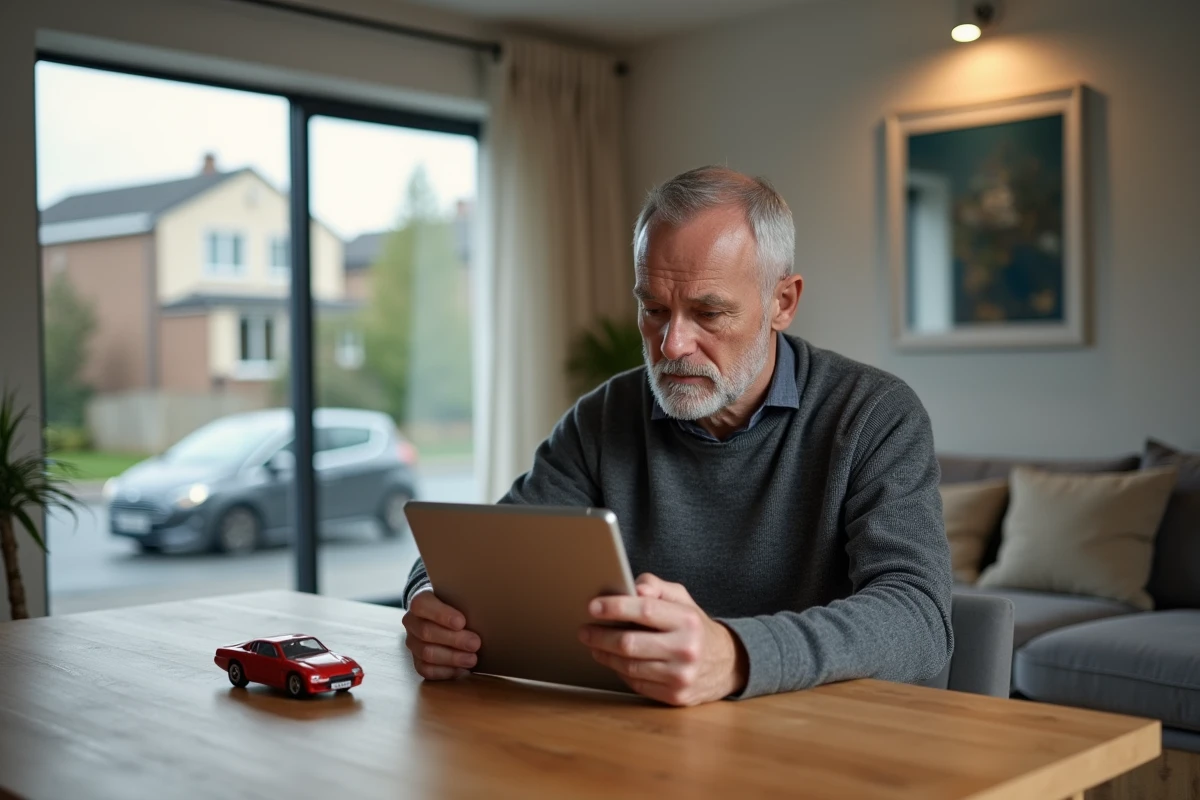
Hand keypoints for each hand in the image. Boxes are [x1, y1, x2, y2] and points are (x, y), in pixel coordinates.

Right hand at [402, 589, 480, 679]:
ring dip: (452, 658)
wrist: (445, 617)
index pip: (421, 606)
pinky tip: (462, 670)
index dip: (441, 615)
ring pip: (427, 653)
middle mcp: (412, 622)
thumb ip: (465, 601)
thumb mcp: (459, 598)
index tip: (461, 622)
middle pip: (426, 632)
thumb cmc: (456, 606)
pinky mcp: (417, 661)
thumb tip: (485, 609)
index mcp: (419, 602)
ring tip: (472, 659)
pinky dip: (446, 672)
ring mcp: (413, 643)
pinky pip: (426, 670)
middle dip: (454, 640)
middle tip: (475, 643)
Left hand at [579, 573, 748, 705]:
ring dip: (605, 655)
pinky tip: (613, 661)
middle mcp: (686, 650)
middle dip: (601, 636)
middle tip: (584, 630)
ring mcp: (681, 677)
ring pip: (629, 666)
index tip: (592, 607)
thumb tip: (634, 588)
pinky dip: (620, 671)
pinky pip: (636, 683)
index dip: (615, 607)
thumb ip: (657, 587)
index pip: (645, 610)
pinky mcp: (675, 696)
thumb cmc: (695, 627)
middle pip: (630, 643)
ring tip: (594, 645)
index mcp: (688, 621)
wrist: (727, 664)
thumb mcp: (683, 599)